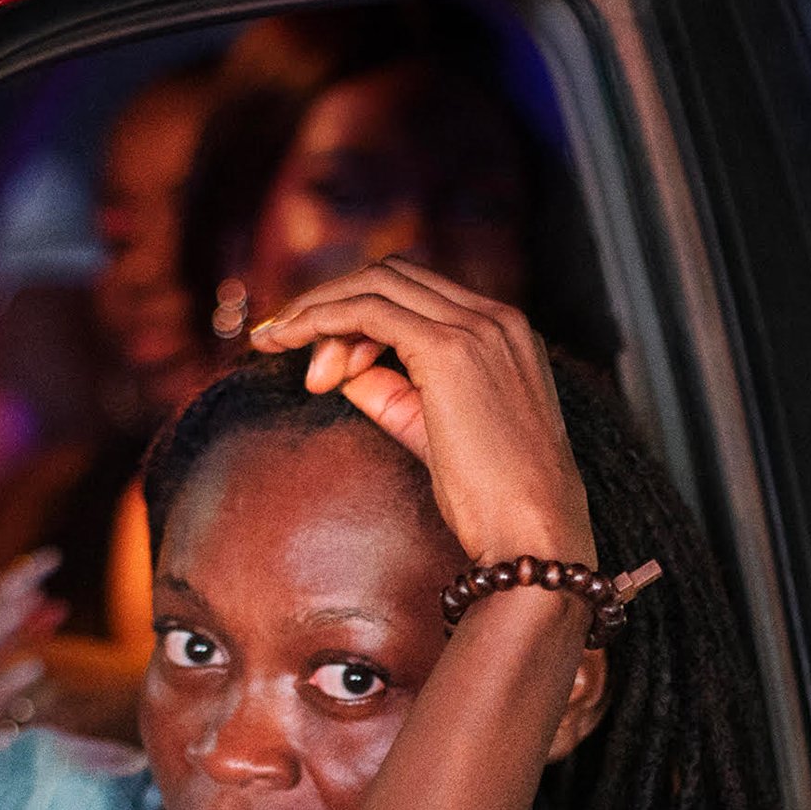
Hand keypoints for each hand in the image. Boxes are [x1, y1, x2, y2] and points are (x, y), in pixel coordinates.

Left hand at [247, 258, 594, 566]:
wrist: (532, 533)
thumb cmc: (492, 500)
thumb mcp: (433, 433)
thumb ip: (391, 393)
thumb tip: (340, 372)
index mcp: (503, 333)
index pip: (416, 292)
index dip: (357, 312)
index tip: (319, 357)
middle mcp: (496, 318)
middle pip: (391, 276)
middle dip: (328, 302)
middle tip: (277, 340)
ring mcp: (477, 329)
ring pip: (375, 285)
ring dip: (318, 311)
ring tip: (278, 349)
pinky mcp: (449, 351)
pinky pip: (367, 311)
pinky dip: (322, 319)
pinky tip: (291, 343)